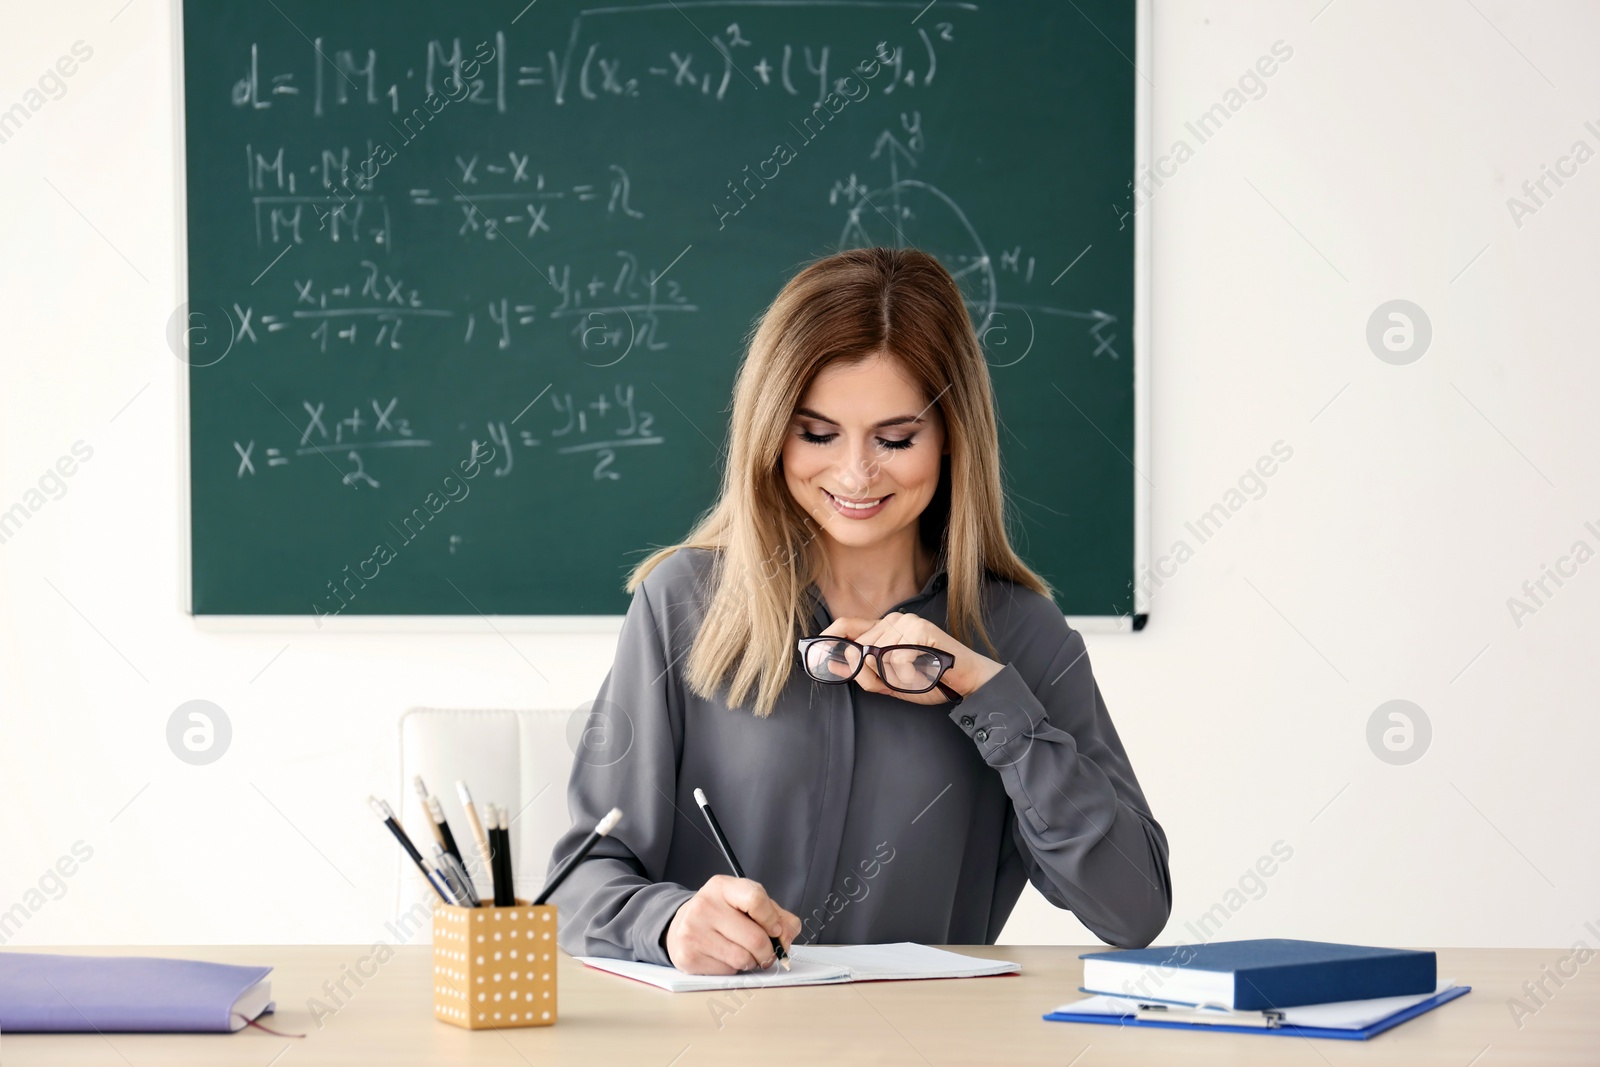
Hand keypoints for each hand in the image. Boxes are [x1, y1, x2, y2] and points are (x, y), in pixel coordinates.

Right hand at [665, 875, 801, 974]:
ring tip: (745, 953)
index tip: (775, 930)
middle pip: (755, 938)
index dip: (773, 920)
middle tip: (767, 952)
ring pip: (743, 959)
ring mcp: (693, 932)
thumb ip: (776, 915)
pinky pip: (727, 971)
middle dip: (769, 951)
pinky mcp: (688, 957)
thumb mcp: (747, 903)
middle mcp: (704, 906)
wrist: (683, 925)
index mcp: (722, 887)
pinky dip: (734, 969)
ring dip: (752, 962)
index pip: (756, 899)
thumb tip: (787, 936)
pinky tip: (725, 957)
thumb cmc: (723, 913)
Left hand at [819, 612, 1004, 704]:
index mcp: (885, 629)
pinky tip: (926, 671)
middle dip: (876, 675)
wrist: (966, 682)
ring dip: (897, 677)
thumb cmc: (931, 681)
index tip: (814, 650)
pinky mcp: (921, 630)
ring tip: (919, 675)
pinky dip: (909, 674)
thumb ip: (865, 676)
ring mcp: (908, 622)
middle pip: (862, 649)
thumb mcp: (891, 684)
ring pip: (879, 657)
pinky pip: (897, 659)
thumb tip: (836, 665)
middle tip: (904, 681)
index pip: (849, 625)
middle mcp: (894, 620)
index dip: (830, 636)